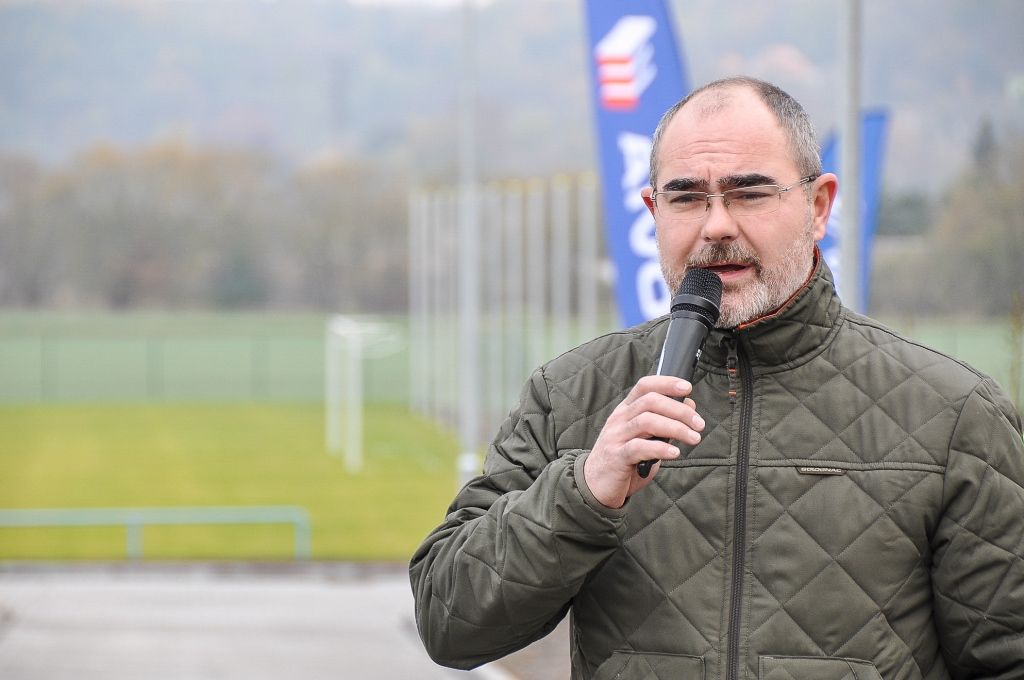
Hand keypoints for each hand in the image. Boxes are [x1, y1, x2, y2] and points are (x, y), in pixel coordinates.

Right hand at [583, 375, 704, 508]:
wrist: (595, 485)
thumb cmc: (624, 460)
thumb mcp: (645, 438)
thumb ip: (663, 423)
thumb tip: (689, 406)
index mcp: (625, 410)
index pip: (644, 386)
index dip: (666, 383)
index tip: (688, 387)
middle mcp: (619, 419)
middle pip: (650, 402)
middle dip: (679, 411)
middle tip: (699, 424)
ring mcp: (616, 437)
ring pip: (647, 421)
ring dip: (676, 428)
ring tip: (694, 438)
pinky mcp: (616, 457)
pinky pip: (639, 447)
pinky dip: (660, 448)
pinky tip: (674, 452)